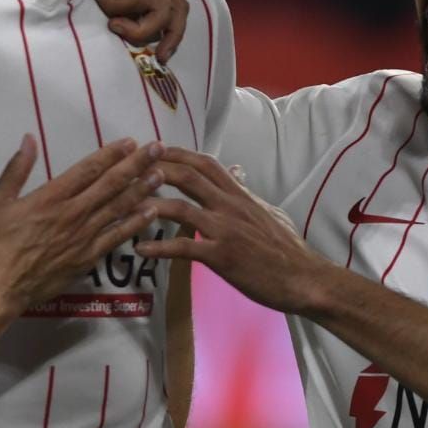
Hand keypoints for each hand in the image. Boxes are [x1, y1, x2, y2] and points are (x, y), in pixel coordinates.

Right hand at [0, 135, 162, 315]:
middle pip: (111, 184)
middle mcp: (73, 213)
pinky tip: (150, 212)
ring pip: (119, 208)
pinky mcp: (88, 258)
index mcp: (51, 197)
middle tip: (157, 149)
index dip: (111, 154)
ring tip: (161, 174)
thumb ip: (16, 169)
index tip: (131, 142)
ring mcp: (84, 237)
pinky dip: (135, 223)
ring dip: (142, 190)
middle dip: (136, 165)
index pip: (88, 169)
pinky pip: (117, 237)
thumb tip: (30, 138)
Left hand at [135, 148, 328, 315]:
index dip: (177, 153)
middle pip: (187, 176)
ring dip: (149, 205)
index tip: (153, 149)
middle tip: (127, 170)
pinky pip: (183, 247)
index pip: (205, 163)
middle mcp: (230, 205)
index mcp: (239, 195)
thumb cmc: (286, 248)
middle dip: (154, 169)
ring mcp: (225, 230)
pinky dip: (158, 247)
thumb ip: (246, 192)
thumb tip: (237, 171)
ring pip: (180, 207)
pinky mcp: (222, 256)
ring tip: (124, 207)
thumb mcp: (267, 211)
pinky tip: (140, 250)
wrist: (303, 278)